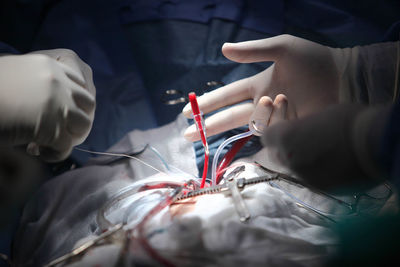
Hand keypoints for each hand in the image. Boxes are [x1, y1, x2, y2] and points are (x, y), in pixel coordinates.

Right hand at [0, 51, 95, 161]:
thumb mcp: (16, 75)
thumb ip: (39, 85)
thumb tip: (53, 105)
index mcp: (50, 65)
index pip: (80, 83)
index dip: (74, 102)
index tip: (61, 114)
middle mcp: (59, 82)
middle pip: (89, 104)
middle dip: (78, 119)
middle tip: (60, 131)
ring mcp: (58, 104)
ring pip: (84, 125)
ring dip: (70, 136)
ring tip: (50, 142)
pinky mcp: (52, 128)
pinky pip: (67, 146)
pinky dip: (55, 154)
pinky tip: (36, 151)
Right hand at [182, 34, 340, 140]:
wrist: (344, 79)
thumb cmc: (315, 62)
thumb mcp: (283, 48)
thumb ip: (253, 50)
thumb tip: (222, 49)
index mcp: (259, 85)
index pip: (228, 96)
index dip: (209, 103)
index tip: (188, 111)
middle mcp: (264, 104)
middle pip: (230, 117)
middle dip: (209, 125)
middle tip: (188, 134)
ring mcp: (276, 120)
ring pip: (255, 123)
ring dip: (265, 111)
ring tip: (286, 98)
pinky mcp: (288, 132)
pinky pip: (273, 131)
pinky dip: (278, 120)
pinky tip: (290, 108)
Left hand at [260, 104, 387, 190]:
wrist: (375, 143)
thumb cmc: (347, 121)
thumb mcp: (317, 115)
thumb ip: (300, 126)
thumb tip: (297, 132)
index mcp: (285, 137)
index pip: (266, 137)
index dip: (274, 131)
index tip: (284, 126)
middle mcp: (289, 159)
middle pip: (276, 154)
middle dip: (284, 146)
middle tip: (299, 137)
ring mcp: (303, 176)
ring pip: (292, 168)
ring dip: (299, 159)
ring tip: (318, 149)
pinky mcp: (318, 187)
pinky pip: (308, 177)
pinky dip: (314, 170)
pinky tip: (328, 161)